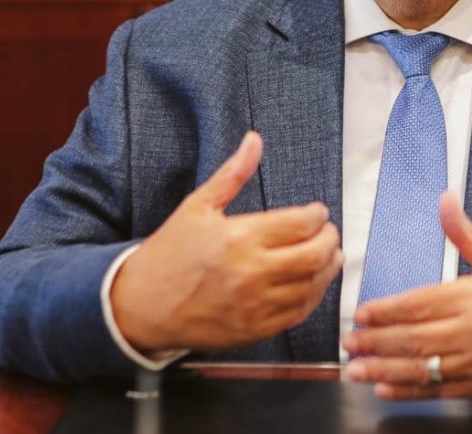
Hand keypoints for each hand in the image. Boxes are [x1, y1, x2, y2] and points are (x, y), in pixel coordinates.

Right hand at [111, 131, 342, 351]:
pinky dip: (313, 296)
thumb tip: (254, 141)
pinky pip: (298, 313)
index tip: (318, 212)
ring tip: (328, 256)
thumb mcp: (198, 206)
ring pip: (312, 286)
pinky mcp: (255, 330)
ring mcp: (254, 305)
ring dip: (328, 269)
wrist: (141, 305)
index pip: (301, 224)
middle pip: (314, 255)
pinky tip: (312, 283)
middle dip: (330, 240)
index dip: (319, 216)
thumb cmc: (169, 254)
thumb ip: (233, 173)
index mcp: (239, 237)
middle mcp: (251, 272)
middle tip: (328, 233)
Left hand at [342, 192, 471, 398]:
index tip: (360, 314)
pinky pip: (440, 390)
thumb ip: (465, 233)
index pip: (418, 304)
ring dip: (383, 370)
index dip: (385, 311)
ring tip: (356, 370)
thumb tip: (445, 199)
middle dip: (375, 342)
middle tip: (348, 344)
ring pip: (421, 368)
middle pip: (412, 338)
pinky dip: (411, 391)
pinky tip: (388, 389)